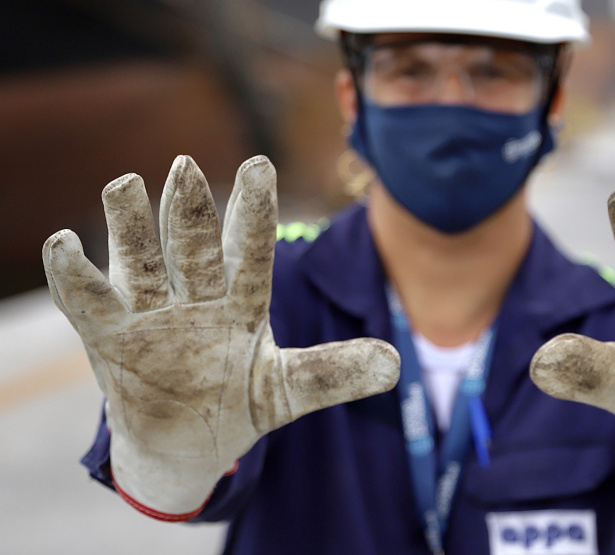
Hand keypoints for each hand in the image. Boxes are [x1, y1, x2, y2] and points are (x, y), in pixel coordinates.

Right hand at [43, 155, 398, 517]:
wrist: (186, 444)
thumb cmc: (239, 403)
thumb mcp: (289, 390)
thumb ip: (335, 374)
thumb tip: (396, 365)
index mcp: (242, 303)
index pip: (250, 252)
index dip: (253, 213)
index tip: (259, 165)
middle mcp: (195, 298)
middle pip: (192, 249)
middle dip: (189, 213)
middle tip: (186, 167)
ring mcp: (150, 315)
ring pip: (139, 262)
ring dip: (130, 228)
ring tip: (124, 185)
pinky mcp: (109, 338)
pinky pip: (89, 302)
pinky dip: (75, 277)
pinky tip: (65, 246)